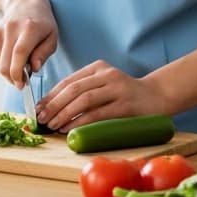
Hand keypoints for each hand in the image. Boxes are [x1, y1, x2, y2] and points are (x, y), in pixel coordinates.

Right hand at [0, 0, 57, 87]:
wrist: (24, 4)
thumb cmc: (41, 23)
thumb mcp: (52, 38)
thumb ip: (43, 54)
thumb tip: (34, 68)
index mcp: (29, 28)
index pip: (19, 53)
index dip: (18, 72)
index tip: (22, 84)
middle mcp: (11, 29)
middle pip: (6, 62)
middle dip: (13, 78)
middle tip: (23, 81)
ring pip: (0, 63)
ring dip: (10, 72)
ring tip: (22, 66)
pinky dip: (5, 63)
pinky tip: (14, 58)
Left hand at [36, 60, 170, 131]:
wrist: (158, 96)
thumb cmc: (126, 95)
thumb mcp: (104, 85)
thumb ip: (85, 90)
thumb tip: (53, 107)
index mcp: (98, 68)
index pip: (68, 81)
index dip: (50, 95)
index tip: (38, 108)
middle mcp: (107, 74)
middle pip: (73, 89)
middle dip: (54, 105)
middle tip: (42, 118)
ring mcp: (117, 88)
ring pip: (83, 100)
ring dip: (64, 114)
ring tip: (53, 125)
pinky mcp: (125, 104)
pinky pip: (98, 113)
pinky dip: (80, 121)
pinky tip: (69, 128)